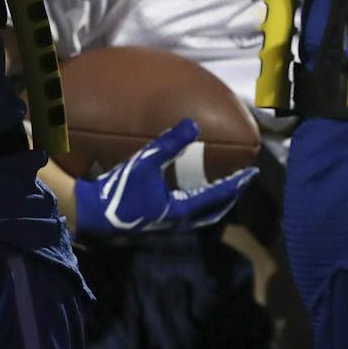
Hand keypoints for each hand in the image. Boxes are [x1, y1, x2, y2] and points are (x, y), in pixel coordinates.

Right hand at [73, 118, 257, 234]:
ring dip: (215, 202)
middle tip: (241, 181)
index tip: (251, 173)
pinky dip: (199, 203)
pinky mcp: (158, 221)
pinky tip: (190, 192)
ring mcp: (169, 224)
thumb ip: (169, 143)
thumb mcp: (145, 161)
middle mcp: (180, 221)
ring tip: (222, 188)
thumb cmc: (121, 188)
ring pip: (202, 215)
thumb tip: (193, 124)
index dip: (236, 183)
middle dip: (230, 197)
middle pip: (215, 211)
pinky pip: (189, 214)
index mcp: (182, 210)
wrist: (96, 213)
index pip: (218, 196)